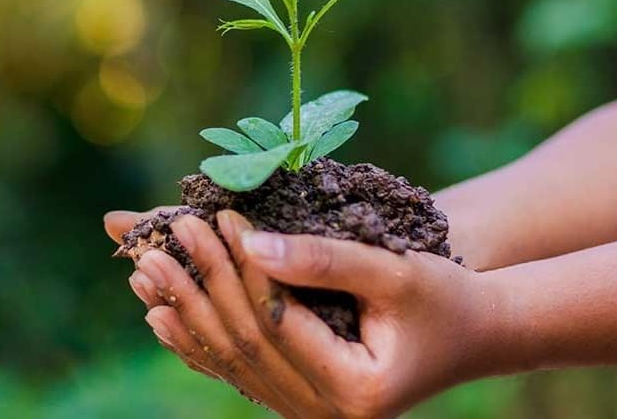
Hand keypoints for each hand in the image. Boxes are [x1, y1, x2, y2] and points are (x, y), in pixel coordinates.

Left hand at [108, 209, 505, 417]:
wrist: (473, 335)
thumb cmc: (444, 298)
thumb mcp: (394, 272)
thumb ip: (325, 260)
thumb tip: (251, 242)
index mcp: (355, 392)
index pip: (277, 324)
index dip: (240, 269)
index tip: (213, 217)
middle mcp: (327, 417)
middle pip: (245, 346)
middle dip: (200, 289)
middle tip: (158, 243)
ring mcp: (310, 414)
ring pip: (233, 362)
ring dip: (186, 314)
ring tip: (143, 274)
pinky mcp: (300, 398)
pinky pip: (240, 372)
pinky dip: (198, 341)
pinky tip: (161, 316)